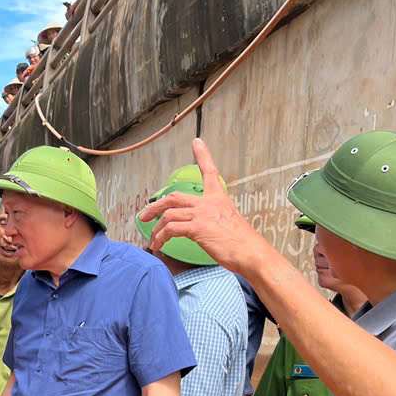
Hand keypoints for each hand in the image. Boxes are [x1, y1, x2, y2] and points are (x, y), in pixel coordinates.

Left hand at [139, 138, 275, 273]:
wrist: (250, 252)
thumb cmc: (241, 243)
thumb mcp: (229, 223)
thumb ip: (214, 219)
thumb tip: (204, 228)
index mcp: (219, 199)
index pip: (210, 172)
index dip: (203, 155)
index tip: (197, 142)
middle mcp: (209, 203)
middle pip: (174, 197)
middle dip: (155, 206)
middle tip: (145, 215)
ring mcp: (202, 214)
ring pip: (168, 214)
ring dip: (156, 229)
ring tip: (153, 240)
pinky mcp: (198, 228)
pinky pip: (170, 229)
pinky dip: (160, 238)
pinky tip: (159, 246)